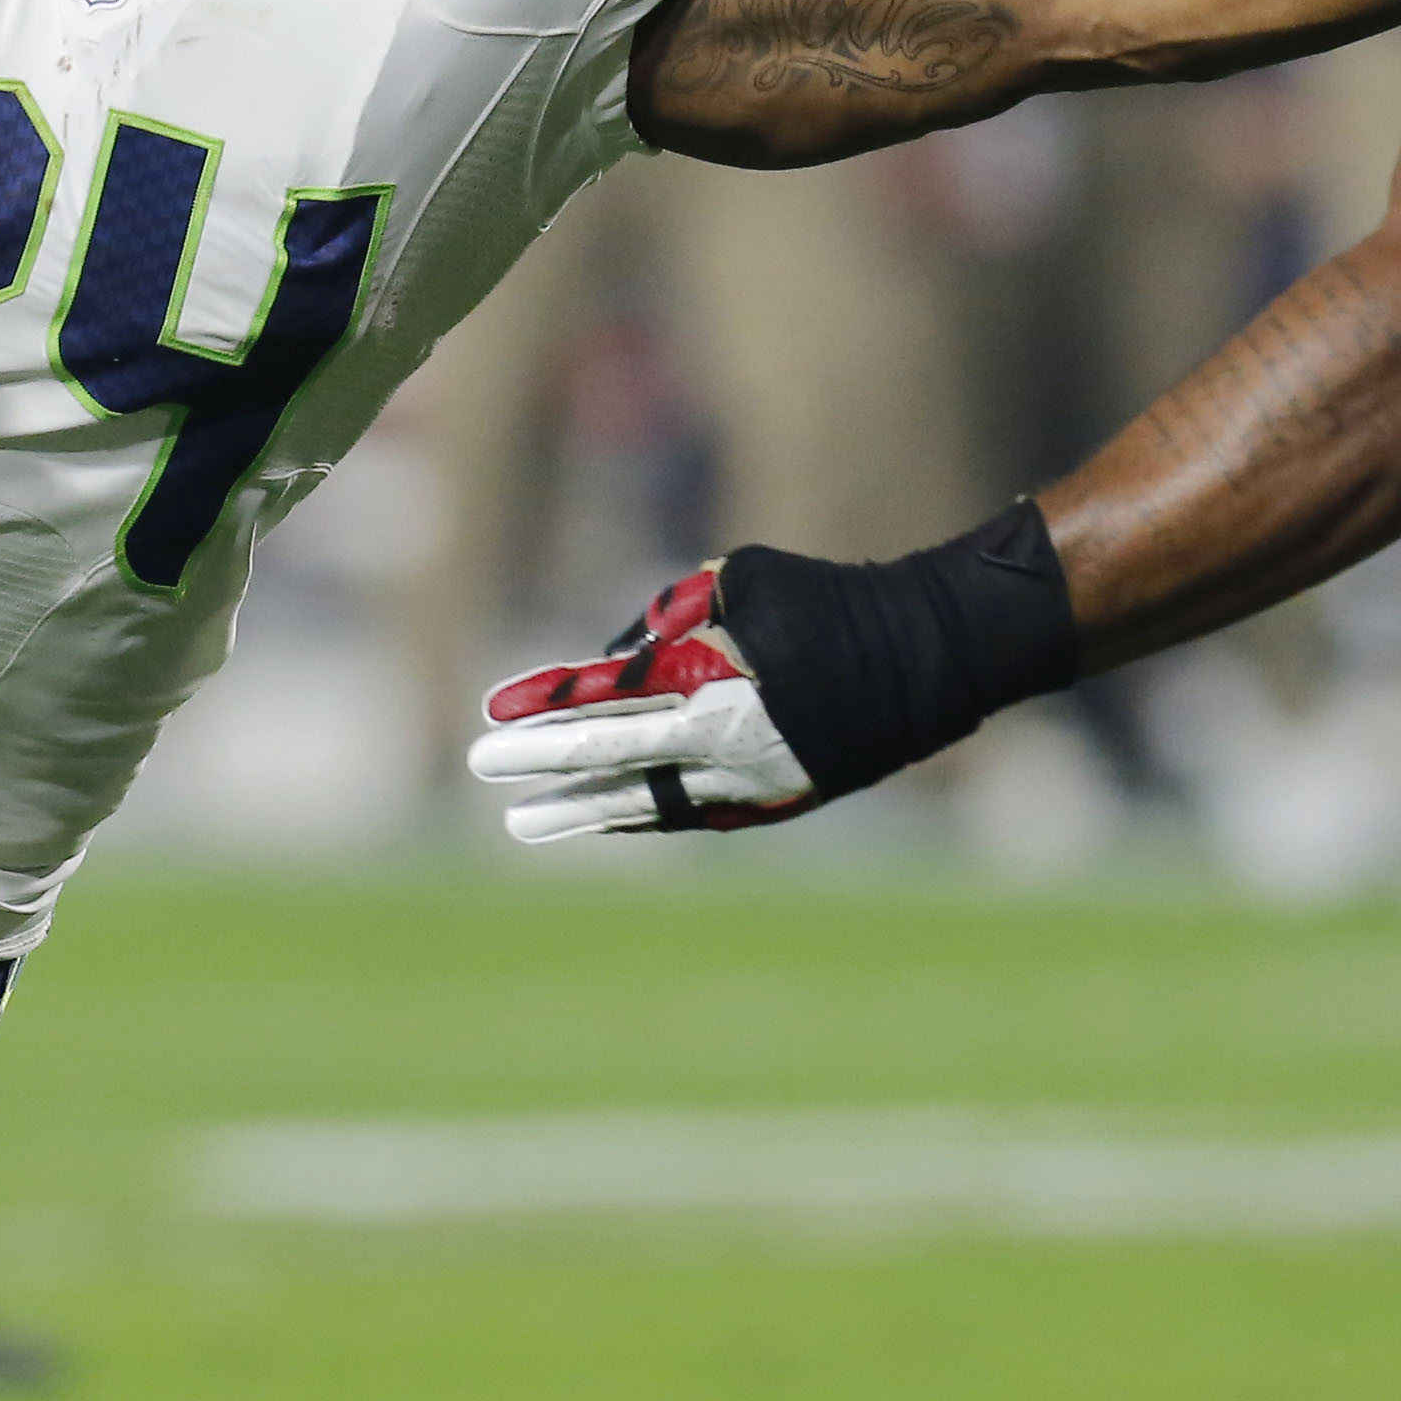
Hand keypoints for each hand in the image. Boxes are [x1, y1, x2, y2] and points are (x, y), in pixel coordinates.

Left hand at [468, 567, 820, 840]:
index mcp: (710, 678)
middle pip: (609, 752)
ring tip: (520, 822)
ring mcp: (745, 778)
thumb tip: (622, 663)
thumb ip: (671, 617)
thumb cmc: (825, 599)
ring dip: (578, 809)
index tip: (492, 710)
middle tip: (477, 764)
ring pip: (642, 802)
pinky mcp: (769, 800)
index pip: (607, 694)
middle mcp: (719, 738)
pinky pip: (688, 815)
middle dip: (540, 759)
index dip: (546, 701)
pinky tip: (599, 819)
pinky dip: (638, 817)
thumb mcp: (740, 578)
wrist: (923, 656)